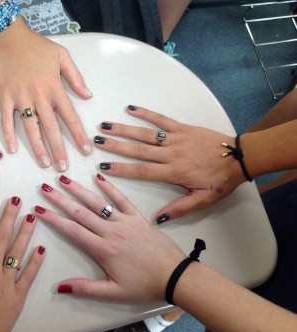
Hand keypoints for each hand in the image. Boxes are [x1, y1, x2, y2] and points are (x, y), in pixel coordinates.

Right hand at [0, 19, 92, 171]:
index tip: (85, 151)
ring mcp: (21, 98)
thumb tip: (87, 95)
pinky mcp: (4, 96)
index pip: (71, 117)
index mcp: (55, 88)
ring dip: (38, 147)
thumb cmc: (35, 45)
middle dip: (59, 150)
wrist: (6, 35)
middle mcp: (40, 96)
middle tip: (63, 168)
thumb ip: (75, 77)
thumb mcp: (62, 56)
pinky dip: (8, 134)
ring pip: (31, 128)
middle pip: (52, 128)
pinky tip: (12, 149)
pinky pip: (6, 119)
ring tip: (44, 164)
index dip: (79, 136)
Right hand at [0, 194, 44, 331]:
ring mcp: (6, 284)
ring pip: (18, 252)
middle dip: (10, 216)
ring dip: (25, 233)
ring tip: (32, 217)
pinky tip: (41, 249)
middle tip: (17, 201)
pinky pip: (29, 276)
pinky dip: (36, 262)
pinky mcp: (16, 298)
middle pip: (1, 236)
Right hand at [35, 174, 184, 302]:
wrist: (174, 275)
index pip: (72, 230)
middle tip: (45, 187)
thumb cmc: (145, 285)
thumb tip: (60, 286)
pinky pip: (121, 199)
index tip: (39, 209)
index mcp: (103, 249)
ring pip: (97, 203)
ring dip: (79, 190)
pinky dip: (110, 187)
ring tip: (64, 178)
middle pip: (80, 212)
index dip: (53, 219)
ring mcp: (125, 222)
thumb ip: (86, 288)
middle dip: (60, 199)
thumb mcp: (114, 293)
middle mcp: (111, 231)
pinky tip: (98, 176)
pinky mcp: (138, 217)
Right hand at [94, 106, 246, 221]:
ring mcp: (176, 138)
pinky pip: (161, 119)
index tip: (103, 167)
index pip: (141, 171)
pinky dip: (146, 113)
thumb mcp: (202, 200)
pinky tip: (131, 108)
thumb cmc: (220, 180)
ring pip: (145, 134)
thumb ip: (179, 208)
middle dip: (115, 146)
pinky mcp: (182, 128)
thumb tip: (157, 219)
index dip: (120, 169)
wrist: (239, 158)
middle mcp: (170, 154)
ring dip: (124, 129)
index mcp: (173, 172)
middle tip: (97, 141)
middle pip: (138, 150)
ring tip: (105, 126)